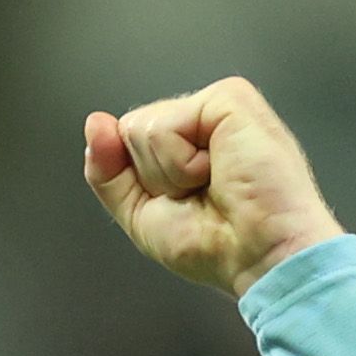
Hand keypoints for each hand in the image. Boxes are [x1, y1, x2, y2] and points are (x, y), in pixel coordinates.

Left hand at [82, 77, 342, 298]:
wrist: (261, 257)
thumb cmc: (218, 247)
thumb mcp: (142, 215)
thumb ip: (109, 172)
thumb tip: (94, 123)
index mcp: (189, 145)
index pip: (128, 143)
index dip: (140, 182)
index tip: (184, 206)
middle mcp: (202, 121)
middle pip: (129, 131)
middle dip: (152, 178)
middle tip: (202, 197)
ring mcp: (216, 106)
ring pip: (140, 128)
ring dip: (168, 174)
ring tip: (213, 185)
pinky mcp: (229, 98)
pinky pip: (163, 127)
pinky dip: (180, 163)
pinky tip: (219, 171)